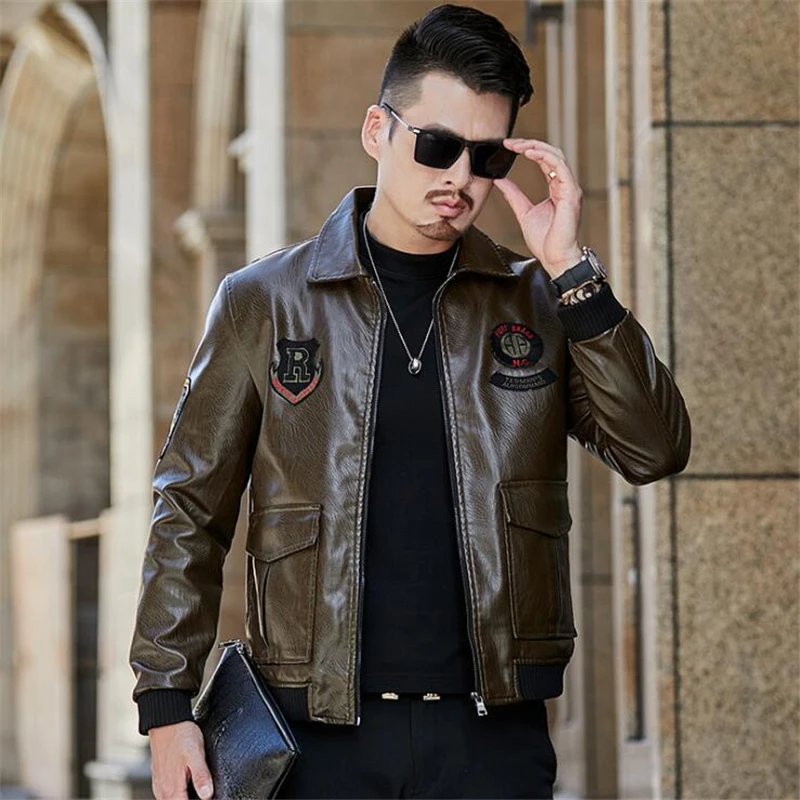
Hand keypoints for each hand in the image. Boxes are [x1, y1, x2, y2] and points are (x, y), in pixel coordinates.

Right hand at [149, 720, 213, 799]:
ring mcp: (159, 785)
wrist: (166, 722)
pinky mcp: (159, 779)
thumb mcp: (196, 754)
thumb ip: (201, 776)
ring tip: (195, 792)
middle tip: (202, 792)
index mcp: (172, 788)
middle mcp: (163, 790)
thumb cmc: (180, 735)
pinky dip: (177, 794)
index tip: (205, 797)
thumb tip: (207, 795)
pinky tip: (186, 787)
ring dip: (183, 798)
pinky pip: (167, 794)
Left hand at [493, 138, 583, 279]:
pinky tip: (529, 153)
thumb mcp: (523, 212)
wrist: (555, 257)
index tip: (509, 147)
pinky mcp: (570, 193)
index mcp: (557, 188)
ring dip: (536, 147)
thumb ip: (514, 195)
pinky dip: (544, 157)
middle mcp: (565, 185)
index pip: (544, 161)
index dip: (528, 150)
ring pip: (556, 156)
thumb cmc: (545, 241)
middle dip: (530, 145)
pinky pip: (559, 167)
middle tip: (511, 143)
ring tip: (518, 145)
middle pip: (550, 154)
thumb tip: (500, 180)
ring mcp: (570, 188)